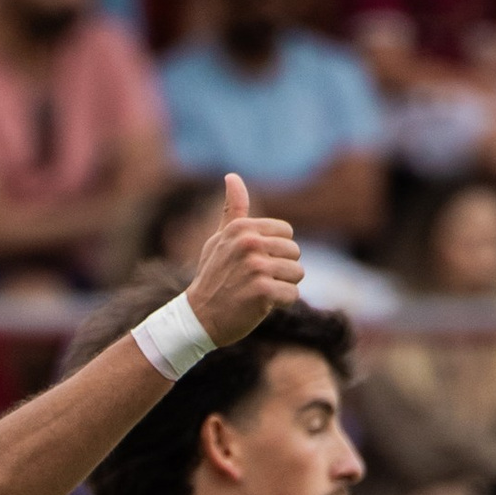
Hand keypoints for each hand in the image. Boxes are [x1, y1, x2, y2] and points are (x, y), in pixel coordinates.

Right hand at [185, 172, 303, 345]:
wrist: (198, 318)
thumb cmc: (212, 278)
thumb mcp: (219, 240)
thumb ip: (232, 210)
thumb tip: (232, 176)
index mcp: (242, 228)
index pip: (287, 233)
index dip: (276, 251)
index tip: (255, 263)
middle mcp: (249, 243)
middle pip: (294, 253)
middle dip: (282, 270)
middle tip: (256, 281)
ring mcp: (256, 267)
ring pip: (297, 273)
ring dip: (283, 287)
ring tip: (259, 292)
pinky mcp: (262, 291)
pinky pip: (292, 294)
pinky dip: (281, 303)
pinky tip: (261, 306)